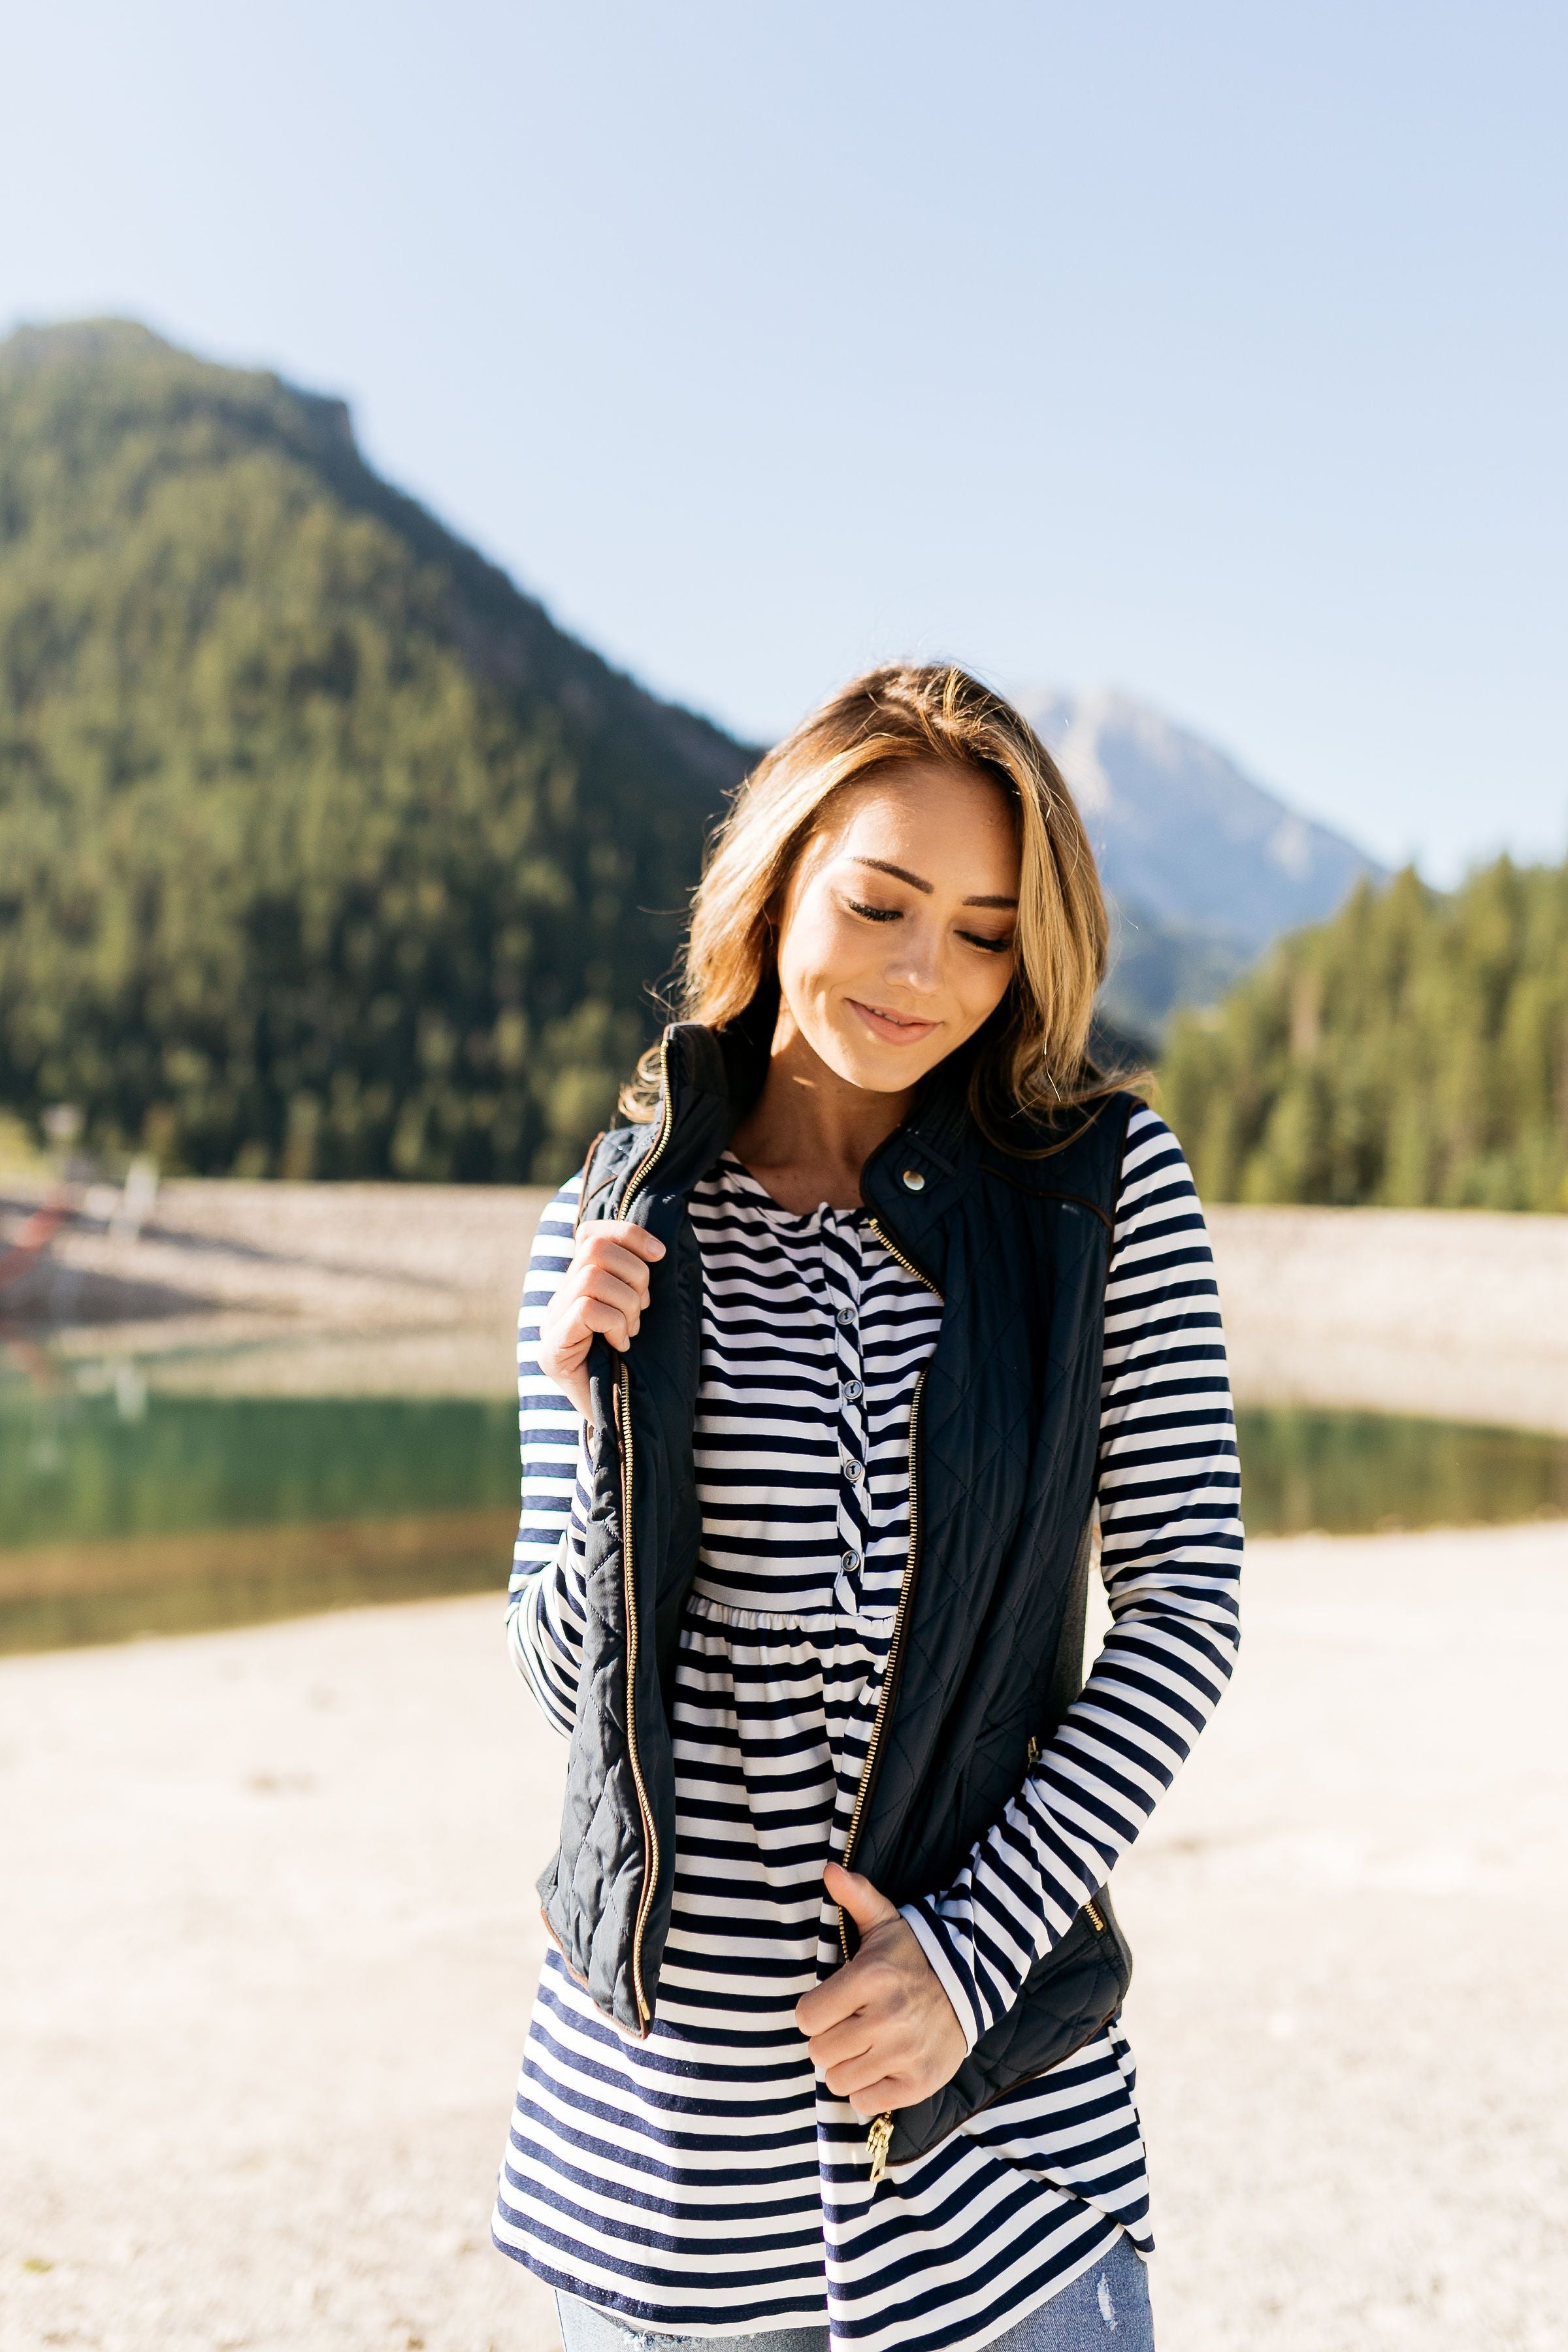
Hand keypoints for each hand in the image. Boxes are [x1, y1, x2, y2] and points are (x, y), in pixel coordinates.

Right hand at [538, 1219, 665, 1418]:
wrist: (624, 1422)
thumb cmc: (637, 1367)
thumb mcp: (641, 1314)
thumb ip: (635, 1281)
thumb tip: (655, 1249)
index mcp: (579, 1285)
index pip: (591, 1234)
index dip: (627, 1233)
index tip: (659, 1254)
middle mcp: (559, 1299)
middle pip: (595, 1249)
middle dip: (634, 1275)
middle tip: (643, 1310)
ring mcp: (551, 1324)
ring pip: (592, 1277)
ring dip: (626, 1303)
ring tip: (631, 1330)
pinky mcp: (552, 1349)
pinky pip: (586, 1309)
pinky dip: (614, 1323)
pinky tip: (620, 1344)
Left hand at [795, 1862, 966, 2116]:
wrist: (970, 1987)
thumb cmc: (914, 1956)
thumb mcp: (885, 1922)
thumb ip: (855, 1896)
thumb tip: (828, 1870)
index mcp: (871, 1978)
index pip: (806, 2016)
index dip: (814, 2012)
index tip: (831, 2004)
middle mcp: (887, 2018)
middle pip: (819, 2051)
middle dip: (828, 2039)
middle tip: (848, 2025)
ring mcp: (904, 2054)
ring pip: (838, 2080)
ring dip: (845, 2066)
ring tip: (862, 2046)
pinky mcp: (918, 2082)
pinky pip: (865, 2102)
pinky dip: (867, 2089)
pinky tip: (879, 2066)